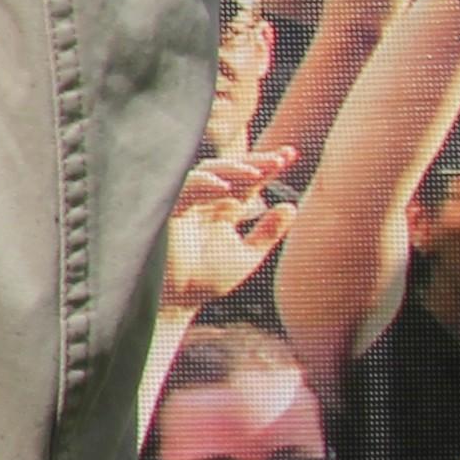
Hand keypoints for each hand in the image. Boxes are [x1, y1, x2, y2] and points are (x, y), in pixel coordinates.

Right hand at [170, 147, 297, 317]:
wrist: (175, 302)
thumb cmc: (205, 282)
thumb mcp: (247, 257)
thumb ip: (268, 234)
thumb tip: (291, 206)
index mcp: (224, 209)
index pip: (249, 182)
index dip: (268, 167)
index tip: (290, 156)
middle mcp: (206, 201)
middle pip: (231, 171)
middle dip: (255, 162)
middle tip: (279, 158)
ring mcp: (187, 203)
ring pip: (208, 173)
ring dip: (232, 170)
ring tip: (256, 172)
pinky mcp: (167, 208)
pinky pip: (184, 188)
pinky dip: (202, 184)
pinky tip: (224, 186)